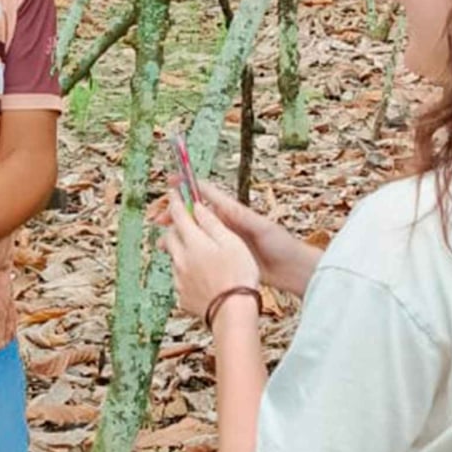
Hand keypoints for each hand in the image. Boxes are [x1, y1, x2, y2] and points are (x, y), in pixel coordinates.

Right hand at [151, 179, 320, 295]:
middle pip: (194, 213)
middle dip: (175, 213)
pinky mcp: (225, 255)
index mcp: (234, 211)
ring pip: (194, 232)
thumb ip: (241, 216)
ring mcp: (224, 239)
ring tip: (162, 240)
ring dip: (177, 233)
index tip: (172, 181)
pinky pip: (201, 249)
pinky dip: (186, 250)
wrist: (292, 270)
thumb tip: (219, 204)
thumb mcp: (262, 227)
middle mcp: (226, 223)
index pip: (206, 194)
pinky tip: (176, 257)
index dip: (188, 186)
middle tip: (159, 218)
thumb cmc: (281, 245)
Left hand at [160, 189, 260, 320]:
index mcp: (194, 242)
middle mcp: (181, 258)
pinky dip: (186, 271)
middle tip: (182, 220)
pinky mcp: (183, 295)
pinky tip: (199, 275)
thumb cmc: (238, 276)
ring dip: (180, 249)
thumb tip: (197, 207)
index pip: (179, 214)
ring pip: (174, 256)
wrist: (233, 313)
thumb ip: (212, 222)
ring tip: (194, 250)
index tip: (174, 191)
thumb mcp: (231, 242)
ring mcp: (180, 278)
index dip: (176, 200)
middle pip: (171, 235)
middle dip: (175, 225)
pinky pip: (180, 277)